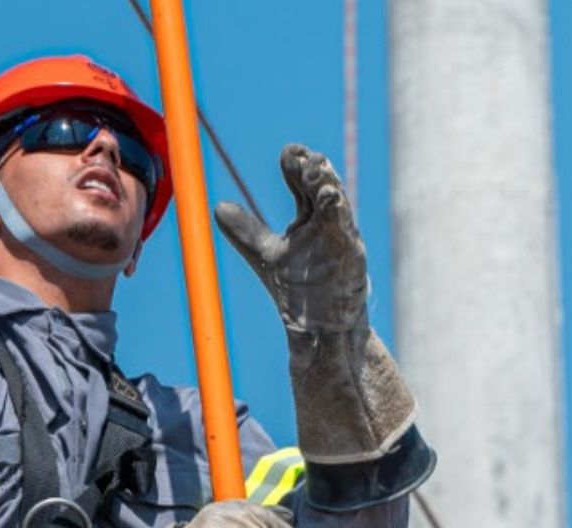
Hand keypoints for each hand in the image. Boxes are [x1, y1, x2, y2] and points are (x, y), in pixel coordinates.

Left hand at [215, 145, 368, 334]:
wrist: (321, 329)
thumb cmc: (300, 292)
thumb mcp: (266, 256)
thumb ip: (246, 233)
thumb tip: (219, 207)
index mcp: (310, 218)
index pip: (303, 182)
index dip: (295, 166)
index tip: (288, 153)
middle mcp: (328, 223)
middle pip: (322, 185)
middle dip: (312, 167)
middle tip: (299, 154)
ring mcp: (342, 239)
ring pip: (336, 202)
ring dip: (326, 183)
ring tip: (314, 168)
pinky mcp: (352, 257)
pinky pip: (346, 230)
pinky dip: (339, 213)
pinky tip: (331, 197)